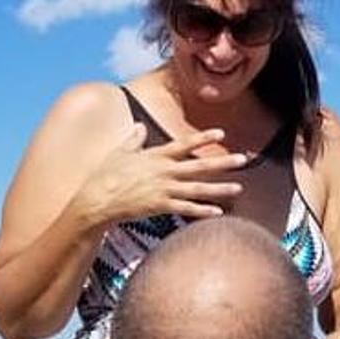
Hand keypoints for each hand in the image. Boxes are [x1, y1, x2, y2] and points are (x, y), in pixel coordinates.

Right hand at [74, 123, 247, 224]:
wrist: (96, 199)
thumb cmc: (104, 175)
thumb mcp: (119, 152)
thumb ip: (133, 139)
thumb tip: (139, 126)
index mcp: (155, 156)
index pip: (184, 144)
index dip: (203, 138)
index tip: (221, 133)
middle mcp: (163, 171)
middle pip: (198, 166)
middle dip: (222, 162)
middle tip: (243, 160)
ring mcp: (162, 189)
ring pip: (197, 188)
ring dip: (219, 188)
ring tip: (239, 187)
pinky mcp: (159, 206)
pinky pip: (185, 208)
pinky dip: (202, 210)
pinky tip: (218, 212)